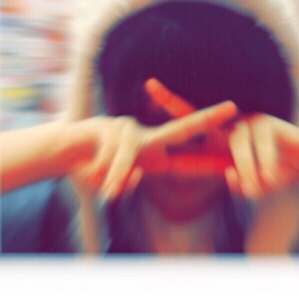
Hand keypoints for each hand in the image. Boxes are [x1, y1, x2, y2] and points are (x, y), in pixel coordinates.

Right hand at [68, 100, 237, 201]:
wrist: (64, 152)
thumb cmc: (93, 169)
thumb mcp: (116, 182)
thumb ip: (127, 180)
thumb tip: (133, 176)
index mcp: (154, 155)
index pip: (186, 161)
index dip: (209, 163)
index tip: (234, 163)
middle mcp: (147, 138)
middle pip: (182, 128)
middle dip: (208, 119)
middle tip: (233, 108)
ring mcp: (129, 130)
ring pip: (130, 157)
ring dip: (114, 176)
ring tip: (106, 191)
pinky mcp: (109, 127)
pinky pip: (110, 156)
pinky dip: (101, 170)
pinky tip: (92, 169)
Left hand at [144, 79, 298, 200]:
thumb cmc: (268, 173)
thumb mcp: (247, 183)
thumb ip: (235, 182)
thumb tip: (229, 175)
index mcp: (217, 140)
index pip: (188, 127)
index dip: (168, 112)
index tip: (147, 90)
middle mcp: (228, 127)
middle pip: (196, 115)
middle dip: (171, 101)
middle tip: (150, 87)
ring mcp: (248, 122)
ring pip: (238, 146)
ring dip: (247, 171)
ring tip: (255, 188)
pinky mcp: (268, 125)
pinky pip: (261, 148)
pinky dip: (265, 167)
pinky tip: (270, 177)